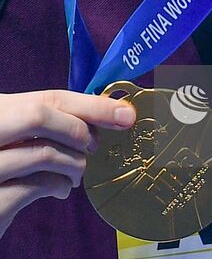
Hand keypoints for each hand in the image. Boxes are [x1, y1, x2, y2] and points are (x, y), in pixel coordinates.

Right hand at [0, 89, 135, 237]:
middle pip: (39, 115)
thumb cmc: (4, 163)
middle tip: (93, 147)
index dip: (90, 104)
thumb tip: (106, 116)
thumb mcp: (19, 134)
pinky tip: (60, 189)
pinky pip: (34, 186)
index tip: (124, 114)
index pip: (47, 98)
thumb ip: (48, 124)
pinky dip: (57, 186)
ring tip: (76, 175)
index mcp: (0, 109)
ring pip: (42, 152)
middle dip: (77, 131)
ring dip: (72, 164)